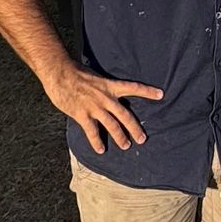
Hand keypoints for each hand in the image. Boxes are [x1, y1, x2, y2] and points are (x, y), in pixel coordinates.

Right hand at [46, 64, 163, 152]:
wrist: (59, 72)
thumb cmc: (75, 72)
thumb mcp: (95, 76)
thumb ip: (102, 87)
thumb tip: (107, 94)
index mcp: (110, 85)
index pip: (133, 87)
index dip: (148, 91)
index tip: (161, 94)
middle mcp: (105, 97)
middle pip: (125, 115)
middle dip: (135, 128)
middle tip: (142, 139)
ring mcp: (94, 107)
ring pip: (112, 125)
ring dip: (120, 137)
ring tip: (126, 146)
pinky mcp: (82, 114)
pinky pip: (92, 132)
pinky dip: (97, 142)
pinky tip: (101, 150)